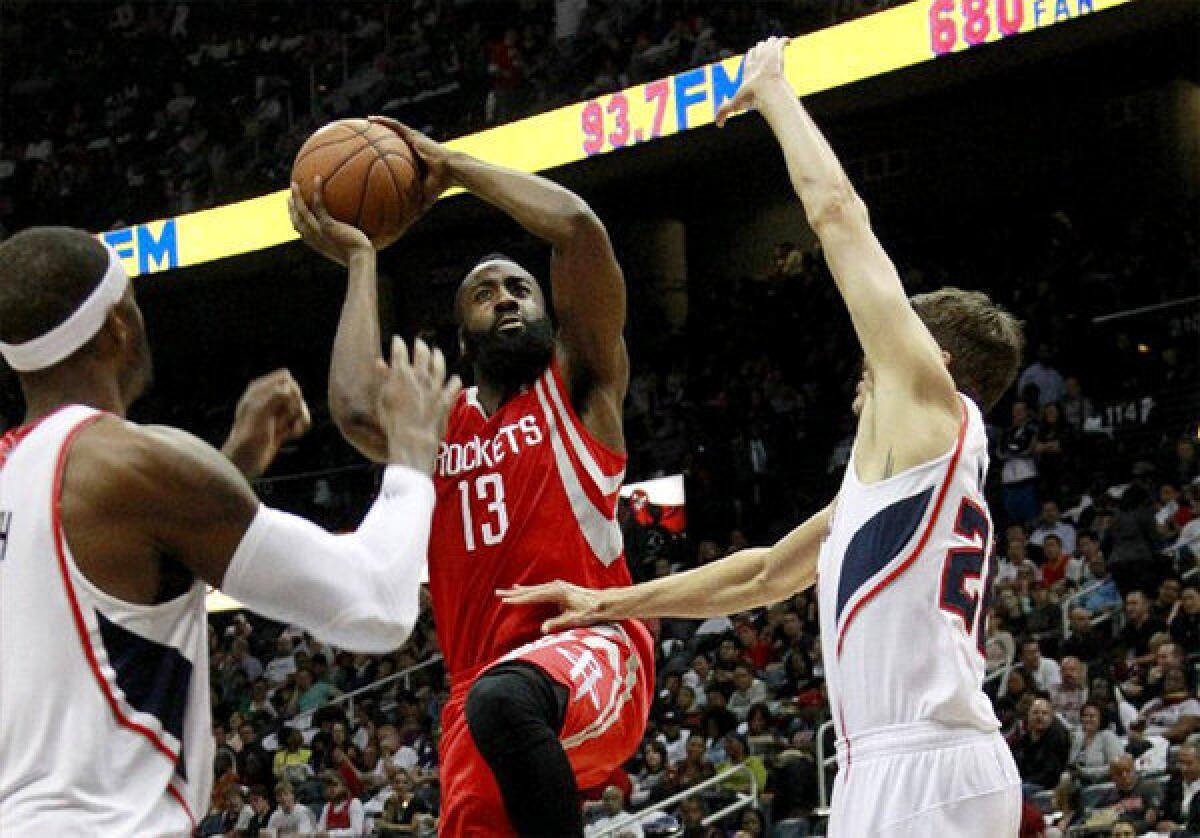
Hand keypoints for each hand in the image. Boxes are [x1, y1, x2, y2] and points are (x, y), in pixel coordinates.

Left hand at [222, 369, 310, 478]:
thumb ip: (276, 395)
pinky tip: (291, 435)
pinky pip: (301, 421)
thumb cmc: (248, 436)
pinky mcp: (283, 426)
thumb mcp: (259, 411)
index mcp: (259, 390)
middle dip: (296, 407)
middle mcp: (269, 399)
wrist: (246, 460)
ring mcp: (277, 413)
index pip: (285, 377)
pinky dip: (300, 428)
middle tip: (283, 419)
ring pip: (300, 407)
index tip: (286, 403)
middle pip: (296, 392)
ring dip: (300, 419)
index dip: (291, 389)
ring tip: (290, 430)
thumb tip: (291, 386)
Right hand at [288, 177, 373, 264]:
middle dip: (291, 209)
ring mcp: (320, 232)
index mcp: (317, 244)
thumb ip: (349, 240)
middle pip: (296, 221)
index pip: (301, 232)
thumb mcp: (351, 250)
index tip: (294, 212)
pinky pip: (319, 205)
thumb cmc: (361, 258)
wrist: (361, 260)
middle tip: (288, 196)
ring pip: (302, 212)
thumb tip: (359, 232)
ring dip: (296, 197)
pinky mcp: (328, 226)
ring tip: (294, 184)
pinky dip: (317, 191)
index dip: (295, 221)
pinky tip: (318, 178)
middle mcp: (314, 238)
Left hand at [368, 116, 454, 211]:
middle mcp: (412, 148)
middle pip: (392, 141)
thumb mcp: (421, 197)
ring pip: (392, 129)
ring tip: (363, 122)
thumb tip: (398, 224)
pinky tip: (370, 118)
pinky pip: (395, 126)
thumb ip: (410, 205)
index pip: (396, 157)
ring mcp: (413, 139)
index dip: (384, 155)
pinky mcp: (414, 135)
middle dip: (378, 138)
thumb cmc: (440, 185)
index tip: (370, 157)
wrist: (452, 171)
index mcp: (414, 161)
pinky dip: (383, 121)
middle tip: (362, 138)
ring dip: (378, 125)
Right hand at [374, 336, 460, 472]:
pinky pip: (453, 386)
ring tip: (437, 352)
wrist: (413, 438)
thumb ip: (384, 378)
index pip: (399, 351)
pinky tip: (456, 378)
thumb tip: (380, 363)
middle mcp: (420, 376)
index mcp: (401, 373)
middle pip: (422, 354)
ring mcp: (435, 386)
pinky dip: (455, 381)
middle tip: (419, 342)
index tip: (397, 339)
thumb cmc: (393, 421)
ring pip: (439, 365)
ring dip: (438, 357)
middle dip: (420, 346)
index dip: (398, 343)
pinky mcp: (445, 398)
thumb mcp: (383, 398)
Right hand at [496, 579, 606, 632]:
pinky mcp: (559, 589)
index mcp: (556, 592)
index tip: (505, 601)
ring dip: (519, 591)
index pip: (533, 596)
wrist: (603, 602)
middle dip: (513, 593)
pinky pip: (539, 589)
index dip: (518, 600)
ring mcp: (557, 586)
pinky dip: (529, 589)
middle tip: (498, 594)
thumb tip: (543, 629)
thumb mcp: (574, 619)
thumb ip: (558, 623)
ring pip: (533, 589)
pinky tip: (522, 588)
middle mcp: (555, 586)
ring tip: (506, 591)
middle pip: (530, 590)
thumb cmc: (590, 611)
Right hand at [715, 36, 788, 126]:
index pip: (748, 56)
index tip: (755, 57)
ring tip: (777, 47)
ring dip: (772, 43)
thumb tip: (718, 125)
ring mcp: (766, 53)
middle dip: (762, 48)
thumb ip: (724, 112)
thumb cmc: (752, 96)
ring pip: (769, 42)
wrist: (766, 88)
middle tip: (768, 52)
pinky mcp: (776, 51)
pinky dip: (785, 41)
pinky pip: (781, 41)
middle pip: (758, 47)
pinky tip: (788, 43)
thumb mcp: (736, 104)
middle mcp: (756, 58)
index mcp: (747, 67)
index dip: (752, 55)